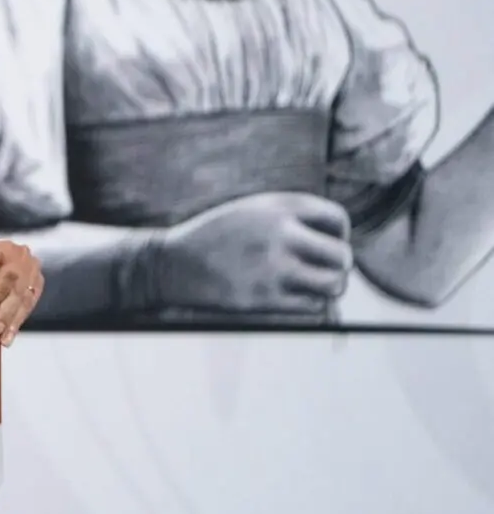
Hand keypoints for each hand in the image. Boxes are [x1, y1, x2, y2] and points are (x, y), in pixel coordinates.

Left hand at [0, 240, 41, 346]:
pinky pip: (30, 307)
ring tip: (3, 340)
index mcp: (10, 250)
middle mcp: (26, 261)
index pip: (8, 274)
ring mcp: (35, 274)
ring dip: (14, 322)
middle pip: (19, 291)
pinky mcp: (38, 287)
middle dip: (6, 313)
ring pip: (26, 301)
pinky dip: (18, 323)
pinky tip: (9, 336)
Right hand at [152, 192, 352, 314]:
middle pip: (342, 256)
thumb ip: (291, 217)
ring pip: (334, 284)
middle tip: (323, 271)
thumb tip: (339, 240)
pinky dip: (308, 303)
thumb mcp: (251, 211)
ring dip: (329, 288)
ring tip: (313, 287)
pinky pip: (312, 306)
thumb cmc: (216, 238)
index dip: (339, 235)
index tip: (325, 244)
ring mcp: (273, 267)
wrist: (171, 264)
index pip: (337, 219)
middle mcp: (279, 233)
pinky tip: (290, 297)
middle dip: (338, 266)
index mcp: (277, 207)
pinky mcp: (265, 298)